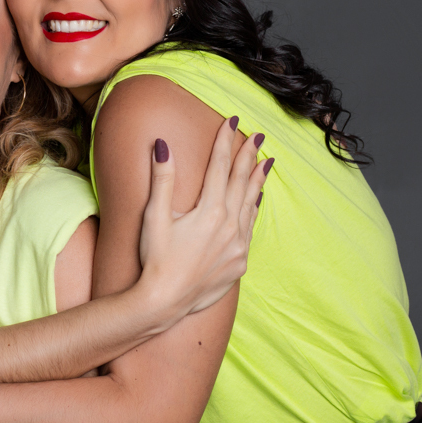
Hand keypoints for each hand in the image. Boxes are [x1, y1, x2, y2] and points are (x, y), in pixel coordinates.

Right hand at [138, 117, 269, 314]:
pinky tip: (257, 201)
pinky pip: (251, 228)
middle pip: (241, 181)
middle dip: (249, 155)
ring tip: (267, 161)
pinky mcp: (239, 262)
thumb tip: (163, 145)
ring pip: (251, 203)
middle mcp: (229, 225)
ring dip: (258, 180)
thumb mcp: (155, 216)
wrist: (165, 301)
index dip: (225, 142)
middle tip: (258, 135)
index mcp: (210, 211)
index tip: (231, 121)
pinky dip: (255, 209)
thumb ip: (162, 179)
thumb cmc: (156, 258)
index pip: (220, 167)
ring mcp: (238, 245)